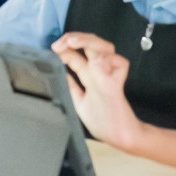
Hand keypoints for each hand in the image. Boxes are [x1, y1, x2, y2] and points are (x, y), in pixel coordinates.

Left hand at [51, 33, 141, 149]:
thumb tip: (59, 73)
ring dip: (89, 42)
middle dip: (76, 37)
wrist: (121, 137)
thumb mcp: (79, 103)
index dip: (66, 48)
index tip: (54, 47)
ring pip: (105, 48)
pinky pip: (120, 64)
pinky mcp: (116, 86)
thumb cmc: (103, 122)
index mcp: (89, 77)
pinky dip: (109, 60)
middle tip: (61, 42)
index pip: (77, 56)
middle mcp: (100, 73)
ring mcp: (110, 77)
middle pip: (92, 45)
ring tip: (73, 42)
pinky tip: (97, 62)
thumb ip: (72, 87)